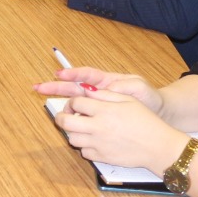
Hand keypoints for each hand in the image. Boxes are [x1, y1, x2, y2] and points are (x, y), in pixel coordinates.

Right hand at [35, 67, 163, 113]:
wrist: (159, 116)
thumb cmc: (150, 99)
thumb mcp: (140, 89)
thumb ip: (124, 85)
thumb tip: (107, 87)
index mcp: (107, 82)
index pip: (86, 75)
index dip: (72, 74)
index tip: (59, 74)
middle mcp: (100, 93)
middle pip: (74, 89)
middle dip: (56, 87)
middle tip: (38, 87)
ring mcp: (99, 107)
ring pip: (75, 103)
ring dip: (60, 101)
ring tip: (45, 99)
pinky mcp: (100, 120)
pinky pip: (83, 118)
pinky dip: (73, 119)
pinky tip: (64, 122)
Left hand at [51, 89, 192, 172]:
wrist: (158, 146)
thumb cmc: (146, 121)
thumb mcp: (129, 100)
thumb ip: (106, 94)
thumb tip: (87, 91)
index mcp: (104, 111)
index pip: (76, 103)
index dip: (72, 101)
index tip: (76, 103)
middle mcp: (97, 128)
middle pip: (65, 122)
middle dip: (61, 117)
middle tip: (66, 115)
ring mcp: (98, 145)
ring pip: (72, 139)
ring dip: (73, 132)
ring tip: (82, 128)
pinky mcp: (102, 158)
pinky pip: (84, 153)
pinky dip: (85, 146)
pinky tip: (93, 141)